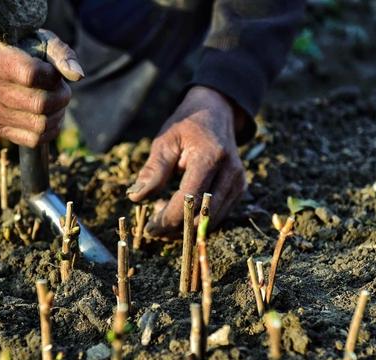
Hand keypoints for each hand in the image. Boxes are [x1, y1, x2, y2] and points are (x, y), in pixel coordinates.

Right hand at [0, 29, 83, 146]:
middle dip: (61, 97)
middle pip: (38, 104)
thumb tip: (78, 75)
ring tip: (57, 102)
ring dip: (58, 114)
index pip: (31, 74)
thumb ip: (61, 54)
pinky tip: (50, 116)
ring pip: (39, 125)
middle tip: (63, 90)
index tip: (54, 72)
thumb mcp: (41, 40)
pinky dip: (50, 129)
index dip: (52, 75)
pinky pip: (34, 140)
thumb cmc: (22, 48)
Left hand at [127, 86, 246, 235]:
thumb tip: (135, 197)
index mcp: (210, 156)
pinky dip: (198, 221)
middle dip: (177, 228)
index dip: (169, 218)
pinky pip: (219, 215)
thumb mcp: (165, 141)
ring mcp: (238, 182)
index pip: (190, 198)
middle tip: (154, 231)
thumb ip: (153, 170)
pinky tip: (180, 213)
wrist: (215, 113)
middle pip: (204, 214)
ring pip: (213, 219)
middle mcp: (230, 171)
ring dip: (187, 227)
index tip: (150, 229)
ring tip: (164, 219)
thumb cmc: (186, 126)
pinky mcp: (240, 189)